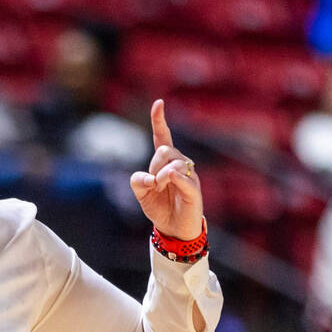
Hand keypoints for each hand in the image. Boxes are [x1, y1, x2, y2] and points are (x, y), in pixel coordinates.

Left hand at [129, 99, 202, 240]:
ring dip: (160, 177)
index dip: (159, 120)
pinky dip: (173, 178)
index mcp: (165, 162)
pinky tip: (168, 181)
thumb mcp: (142, 194)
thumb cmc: (160, 208)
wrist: (174, 229)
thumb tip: (148, 177)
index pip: (163, 137)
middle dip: (153, 166)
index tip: (159, 103)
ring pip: (172, 162)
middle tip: (154, 185)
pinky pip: (183, 177)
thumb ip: (138, 182)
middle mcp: (180, 164)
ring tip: (161, 190)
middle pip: (164, 150)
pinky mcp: (194, 189)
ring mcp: (189, 175)